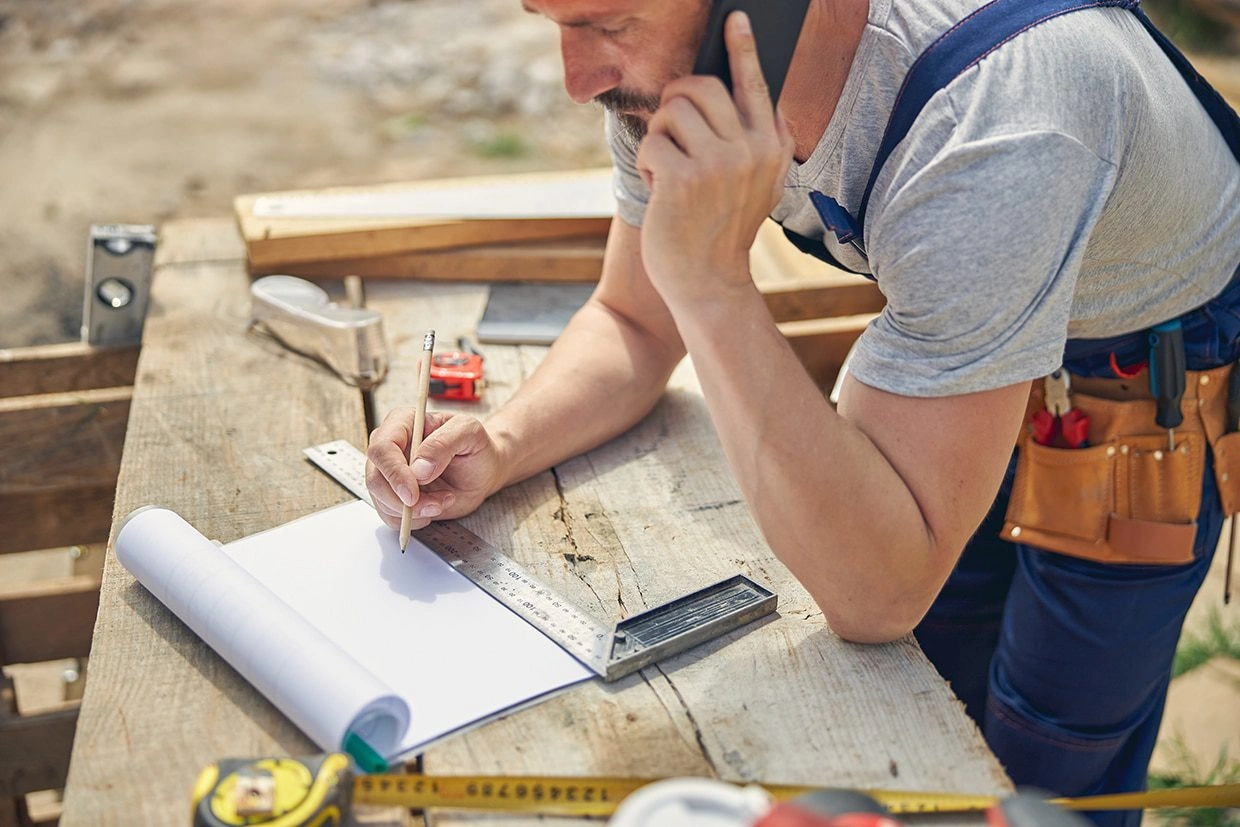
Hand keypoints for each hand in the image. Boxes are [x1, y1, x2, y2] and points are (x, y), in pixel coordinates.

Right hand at [366, 409, 507, 531]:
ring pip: (381, 501)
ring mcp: (389, 474)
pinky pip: (390, 516)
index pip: (382, 448)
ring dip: (413, 512)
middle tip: (435, 504)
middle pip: (375, 479)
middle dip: (403, 500)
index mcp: (403, 423)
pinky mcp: (395, 496)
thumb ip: (443, 443)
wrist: (482, 469)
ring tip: (443, 501)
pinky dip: (413, 520)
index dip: (394, 473)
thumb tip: (418, 467)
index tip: (412, 493)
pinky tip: (434, 507)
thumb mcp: (469, 433)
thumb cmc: (475, 446)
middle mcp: (390, 447)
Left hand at [635, 10, 793, 308]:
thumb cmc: (723, 230)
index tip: (735, 18)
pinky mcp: (685, 178)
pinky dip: (648, 164)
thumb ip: (757, 142)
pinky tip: (660, 190)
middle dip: (675, 100)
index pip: (756, 84)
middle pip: (702, 85)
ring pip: (673, 109)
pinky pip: (653, 140)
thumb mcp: (758, 185)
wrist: (709, 283)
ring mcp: (720, 163)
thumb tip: (742, 91)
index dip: (742, 48)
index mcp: (772, 146)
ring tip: (668, 169)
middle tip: (671, 128)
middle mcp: (752, 149)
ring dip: (660, 136)